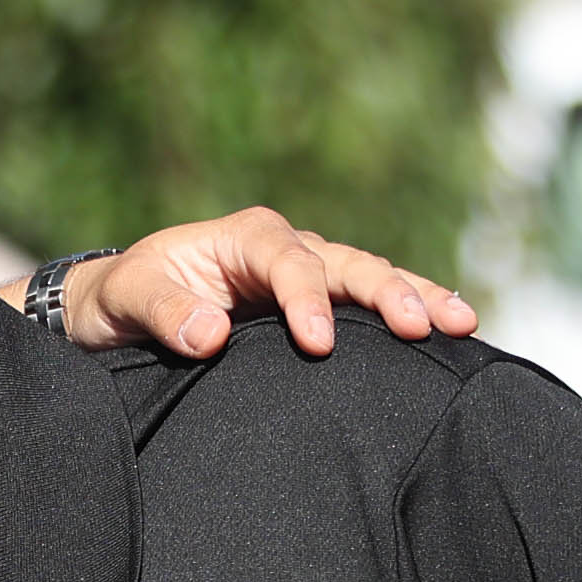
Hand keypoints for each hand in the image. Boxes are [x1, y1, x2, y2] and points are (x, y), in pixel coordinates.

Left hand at [68, 209, 483, 361]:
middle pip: (349, 265)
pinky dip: (404, 319)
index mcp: (246, 237)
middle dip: (389, 292)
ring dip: (415, 300)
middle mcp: (286, 250)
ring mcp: (307, 279)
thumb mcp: (127, 299)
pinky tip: (446, 337)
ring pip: (371, 282)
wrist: (120, 309)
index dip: (307, 299)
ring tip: (461, 324)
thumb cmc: (122, 298)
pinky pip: (365, 312)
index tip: (317, 344)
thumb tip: (209, 335)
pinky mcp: (315, 310)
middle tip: (422, 326)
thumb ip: (163, 314)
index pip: (289, 262)